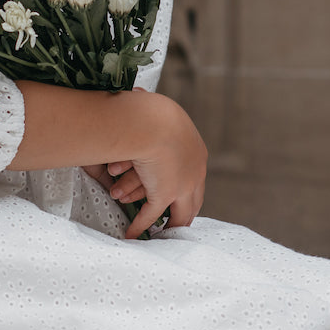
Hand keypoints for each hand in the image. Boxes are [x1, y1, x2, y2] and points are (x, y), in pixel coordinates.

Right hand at [107, 93, 206, 238]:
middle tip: (174, 223)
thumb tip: (135, 96)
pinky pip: (152, 215)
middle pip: (194, 202)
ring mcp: (182, 185)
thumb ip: (152, 120)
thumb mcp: (159, 116)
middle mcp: (196, 172)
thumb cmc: (152, 111)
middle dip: (183, 214)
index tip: (178, 199)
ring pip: (177, 213)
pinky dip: (141, 225)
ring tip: (157, 232)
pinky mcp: (165, 194)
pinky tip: (133, 234)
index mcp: (196, 152)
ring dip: (163, 222)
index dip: (187, 192)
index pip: (195, 179)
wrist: (154, 119)